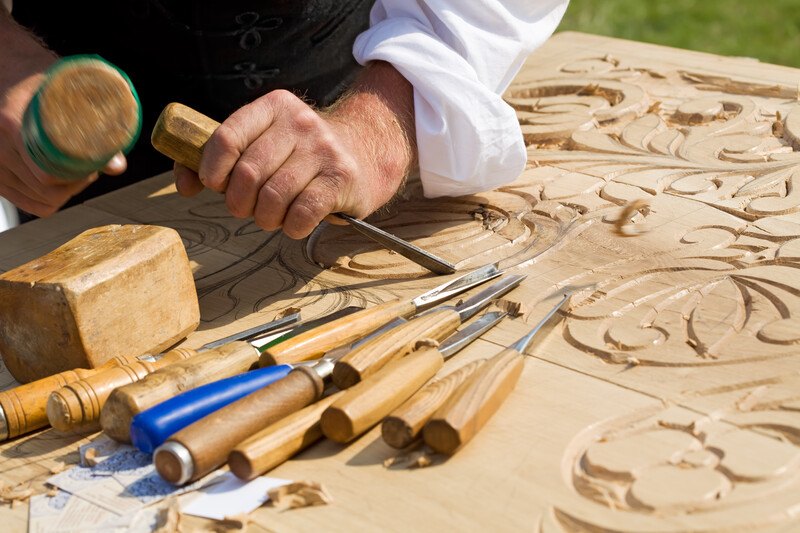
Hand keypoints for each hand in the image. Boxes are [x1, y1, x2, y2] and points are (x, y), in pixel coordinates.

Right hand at [0, 12, 126, 216]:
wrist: (6, 65)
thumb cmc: (38, 76)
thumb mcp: (67, 89)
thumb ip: (95, 124)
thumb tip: (117, 166)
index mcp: (10, 124)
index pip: (46, 174)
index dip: (77, 178)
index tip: (93, 166)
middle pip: (44, 189)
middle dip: (74, 184)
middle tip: (91, 168)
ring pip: (36, 199)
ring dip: (62, 192)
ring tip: (77, 171)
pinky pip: (26, 201)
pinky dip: (47, 200)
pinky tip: (61, 184)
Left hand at [174, 61, 416, 238]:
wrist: (368, 150)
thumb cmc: (304, 153)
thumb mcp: (268, 139)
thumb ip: (225, 155)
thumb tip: (184, 184)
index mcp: (274, 107)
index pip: (227, 137)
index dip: (211, 170)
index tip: (216, 185)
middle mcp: (300, 123)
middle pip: (248, 174)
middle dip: (239, 203)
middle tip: (247, 209)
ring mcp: (324, 150)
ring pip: (273, 198)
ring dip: (265, 219)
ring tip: (272, 217)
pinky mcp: (342, 178)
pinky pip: (302, 214)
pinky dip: (291, 227)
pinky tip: (295, 223)